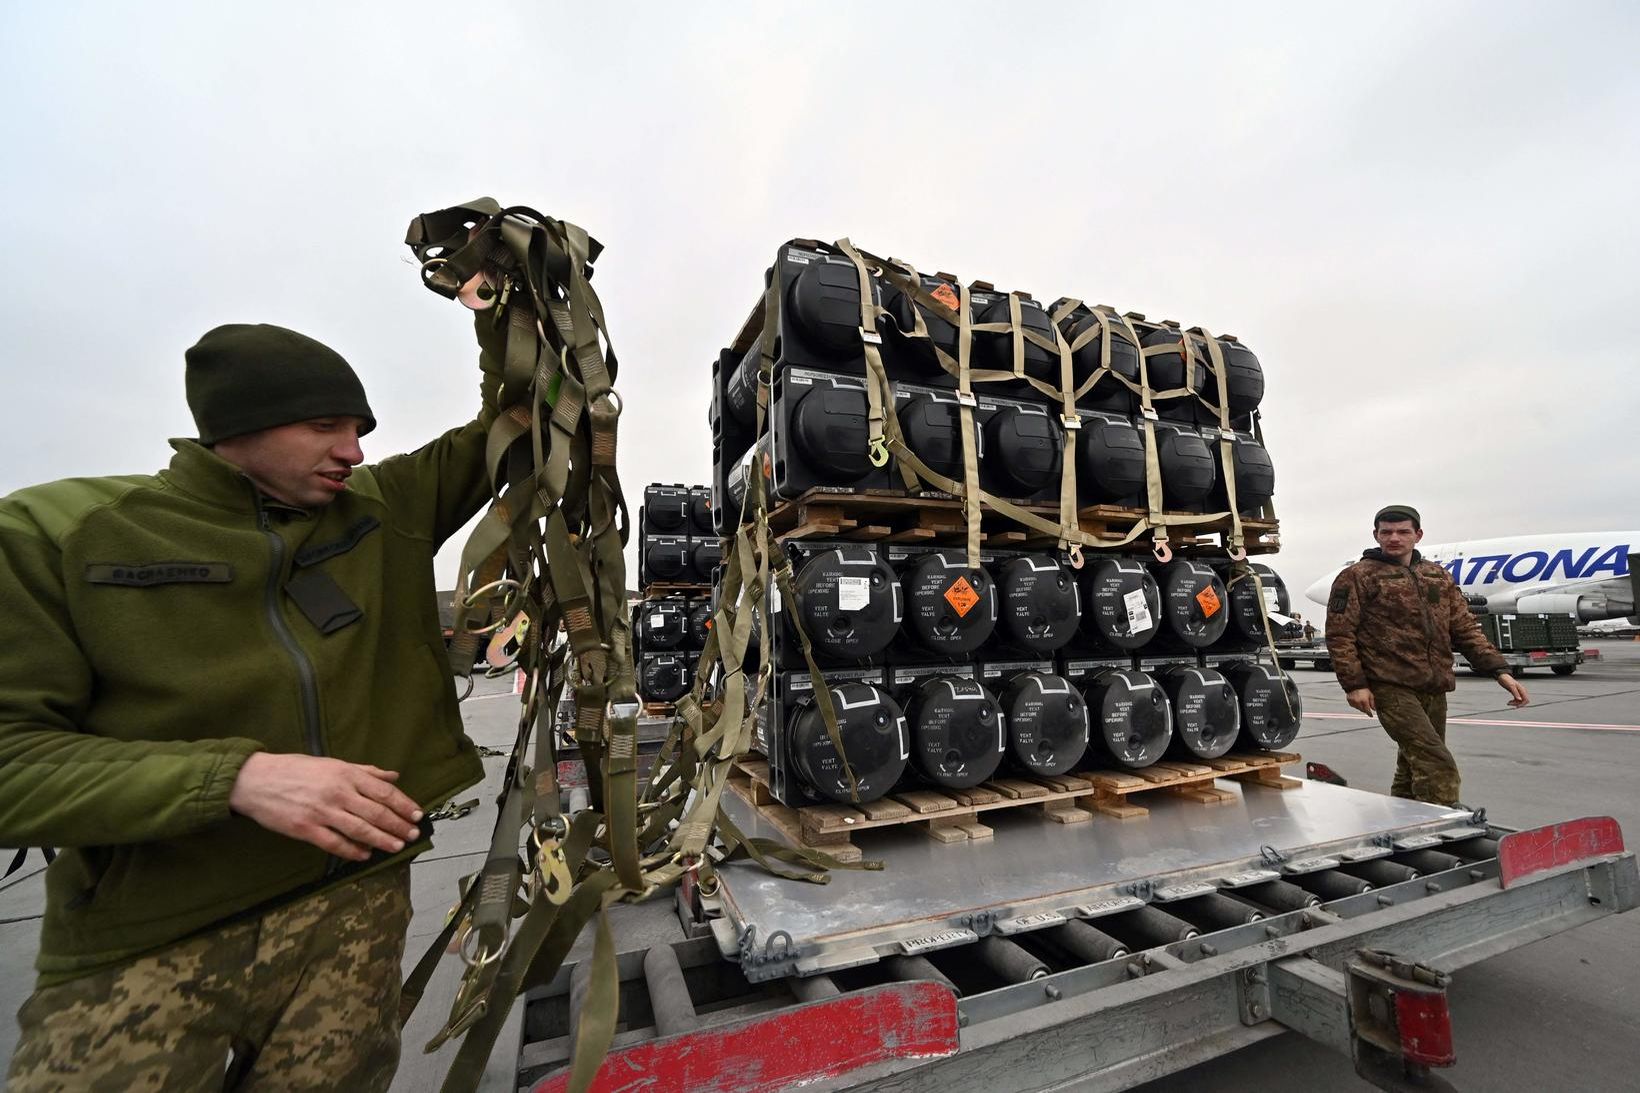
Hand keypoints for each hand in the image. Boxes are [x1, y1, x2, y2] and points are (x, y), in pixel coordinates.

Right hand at [228, 753, 423, 861]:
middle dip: (398, 825)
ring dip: (382, 840)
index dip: (403, 804)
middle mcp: (337, 792)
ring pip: (360, 829)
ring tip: (397, 846)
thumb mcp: (332, 763)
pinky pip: (334, 844)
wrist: (255, 780)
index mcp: (346, 774)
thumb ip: (364, 771)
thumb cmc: (296, 769)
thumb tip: (393, 775)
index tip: (417, 814)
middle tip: (412, 834)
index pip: (383, 790)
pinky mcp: (305, 829)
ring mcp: (321, 812)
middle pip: (376, 812)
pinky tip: (365, 855)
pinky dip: (352, 851)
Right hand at [1345, 688, 1375, 715]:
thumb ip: (1372, 703)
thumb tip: (1374, 709)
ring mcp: (1353, 702)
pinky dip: (1356, 705)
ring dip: (1360, 708)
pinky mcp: (1349, 701)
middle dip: (1365, 710)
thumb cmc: (1363, 689)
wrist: (1355, 684)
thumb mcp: (1370, 695)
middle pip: (1362, 710)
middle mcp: (1358, 702)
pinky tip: (1357, 702)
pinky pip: (1353, 706)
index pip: (1367, 710)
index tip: (1371, 716)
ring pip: (1357, 708)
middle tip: (1367, 709)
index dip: (1369, 714)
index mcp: (1364, 701)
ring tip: (1362, 703)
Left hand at [1498, 673, 1529, 707]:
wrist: (1502, 676)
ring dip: (1515, 703)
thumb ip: (1515, 693)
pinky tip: (1509, 702)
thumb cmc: (1506, 680)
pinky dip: (1514, 702)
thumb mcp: (1511, 686)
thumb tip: (1519, 699)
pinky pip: (1517, 699)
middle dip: (1518, 704)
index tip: (1516, 706)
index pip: (1526, 699)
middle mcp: (1521, 691)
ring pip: (1520, 701)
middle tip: (1510, 704)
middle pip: (1523, 701)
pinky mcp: (1515, 693)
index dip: (1522, 704)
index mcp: (1522, 690)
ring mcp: (1519, 692)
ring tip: (1508, 703)